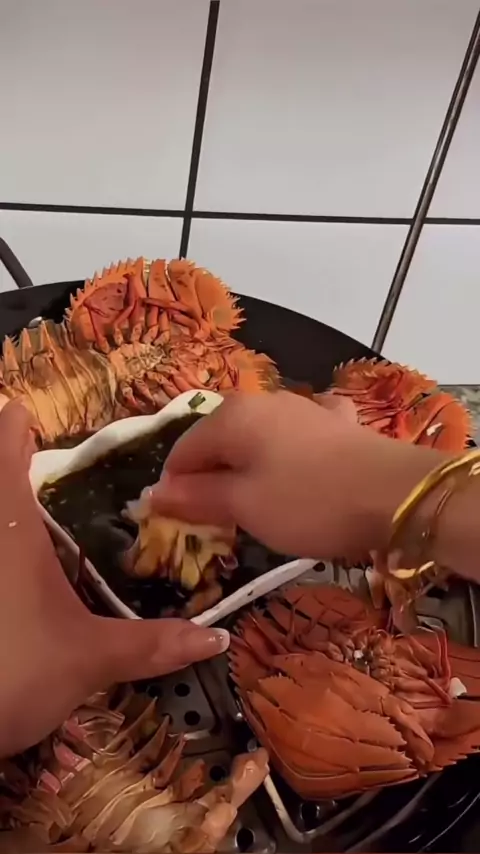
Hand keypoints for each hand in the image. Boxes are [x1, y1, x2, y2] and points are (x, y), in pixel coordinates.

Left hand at [0, 399, 228, 757]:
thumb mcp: (89, 659)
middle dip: (10, 463)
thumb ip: (152, 644)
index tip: (27, 411)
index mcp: (9, 528)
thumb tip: (218, 637)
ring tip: (37, 512)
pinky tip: (23, 574)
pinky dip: (5, 544)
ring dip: (8, 507)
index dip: (15, 425)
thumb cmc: (12, 673)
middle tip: (43, 462)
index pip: (5, 451)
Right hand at [150, 391, 445, 560]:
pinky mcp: (336, 422)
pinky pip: (296, 437)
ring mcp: (302, 407)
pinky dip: (288, 455)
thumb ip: (196, 497)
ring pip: (257, 439)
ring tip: (260, 507)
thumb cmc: (309, 502)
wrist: (397, 494)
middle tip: (221, 523)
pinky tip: (300, 469)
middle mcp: (262, 401)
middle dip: (212, 480)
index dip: (173, 490)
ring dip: (248, 470)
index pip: (181, 452)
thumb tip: (152, 494)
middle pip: (218, 442)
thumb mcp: (245, 506)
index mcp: (231, 416)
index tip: (181, 526)